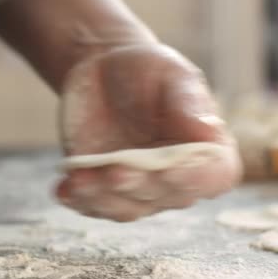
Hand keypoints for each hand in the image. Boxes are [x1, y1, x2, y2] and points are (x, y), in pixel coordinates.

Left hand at [56, 44, 241, 220]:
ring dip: (103, 198)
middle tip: (118, 170)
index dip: (196, 178)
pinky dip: (77, 199)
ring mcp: (137, 188)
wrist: (105, 71)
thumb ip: (189, 102)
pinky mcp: (101, 188)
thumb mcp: (173, 74)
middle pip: (165, 195)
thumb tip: (208, 132)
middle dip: (140, 185)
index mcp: (205, 150)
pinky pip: (91, 204)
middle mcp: (174, 178)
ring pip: (126, 207)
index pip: (214, 177)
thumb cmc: (149, 71)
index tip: (171, 168)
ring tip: (81, 180)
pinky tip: (63, 189)